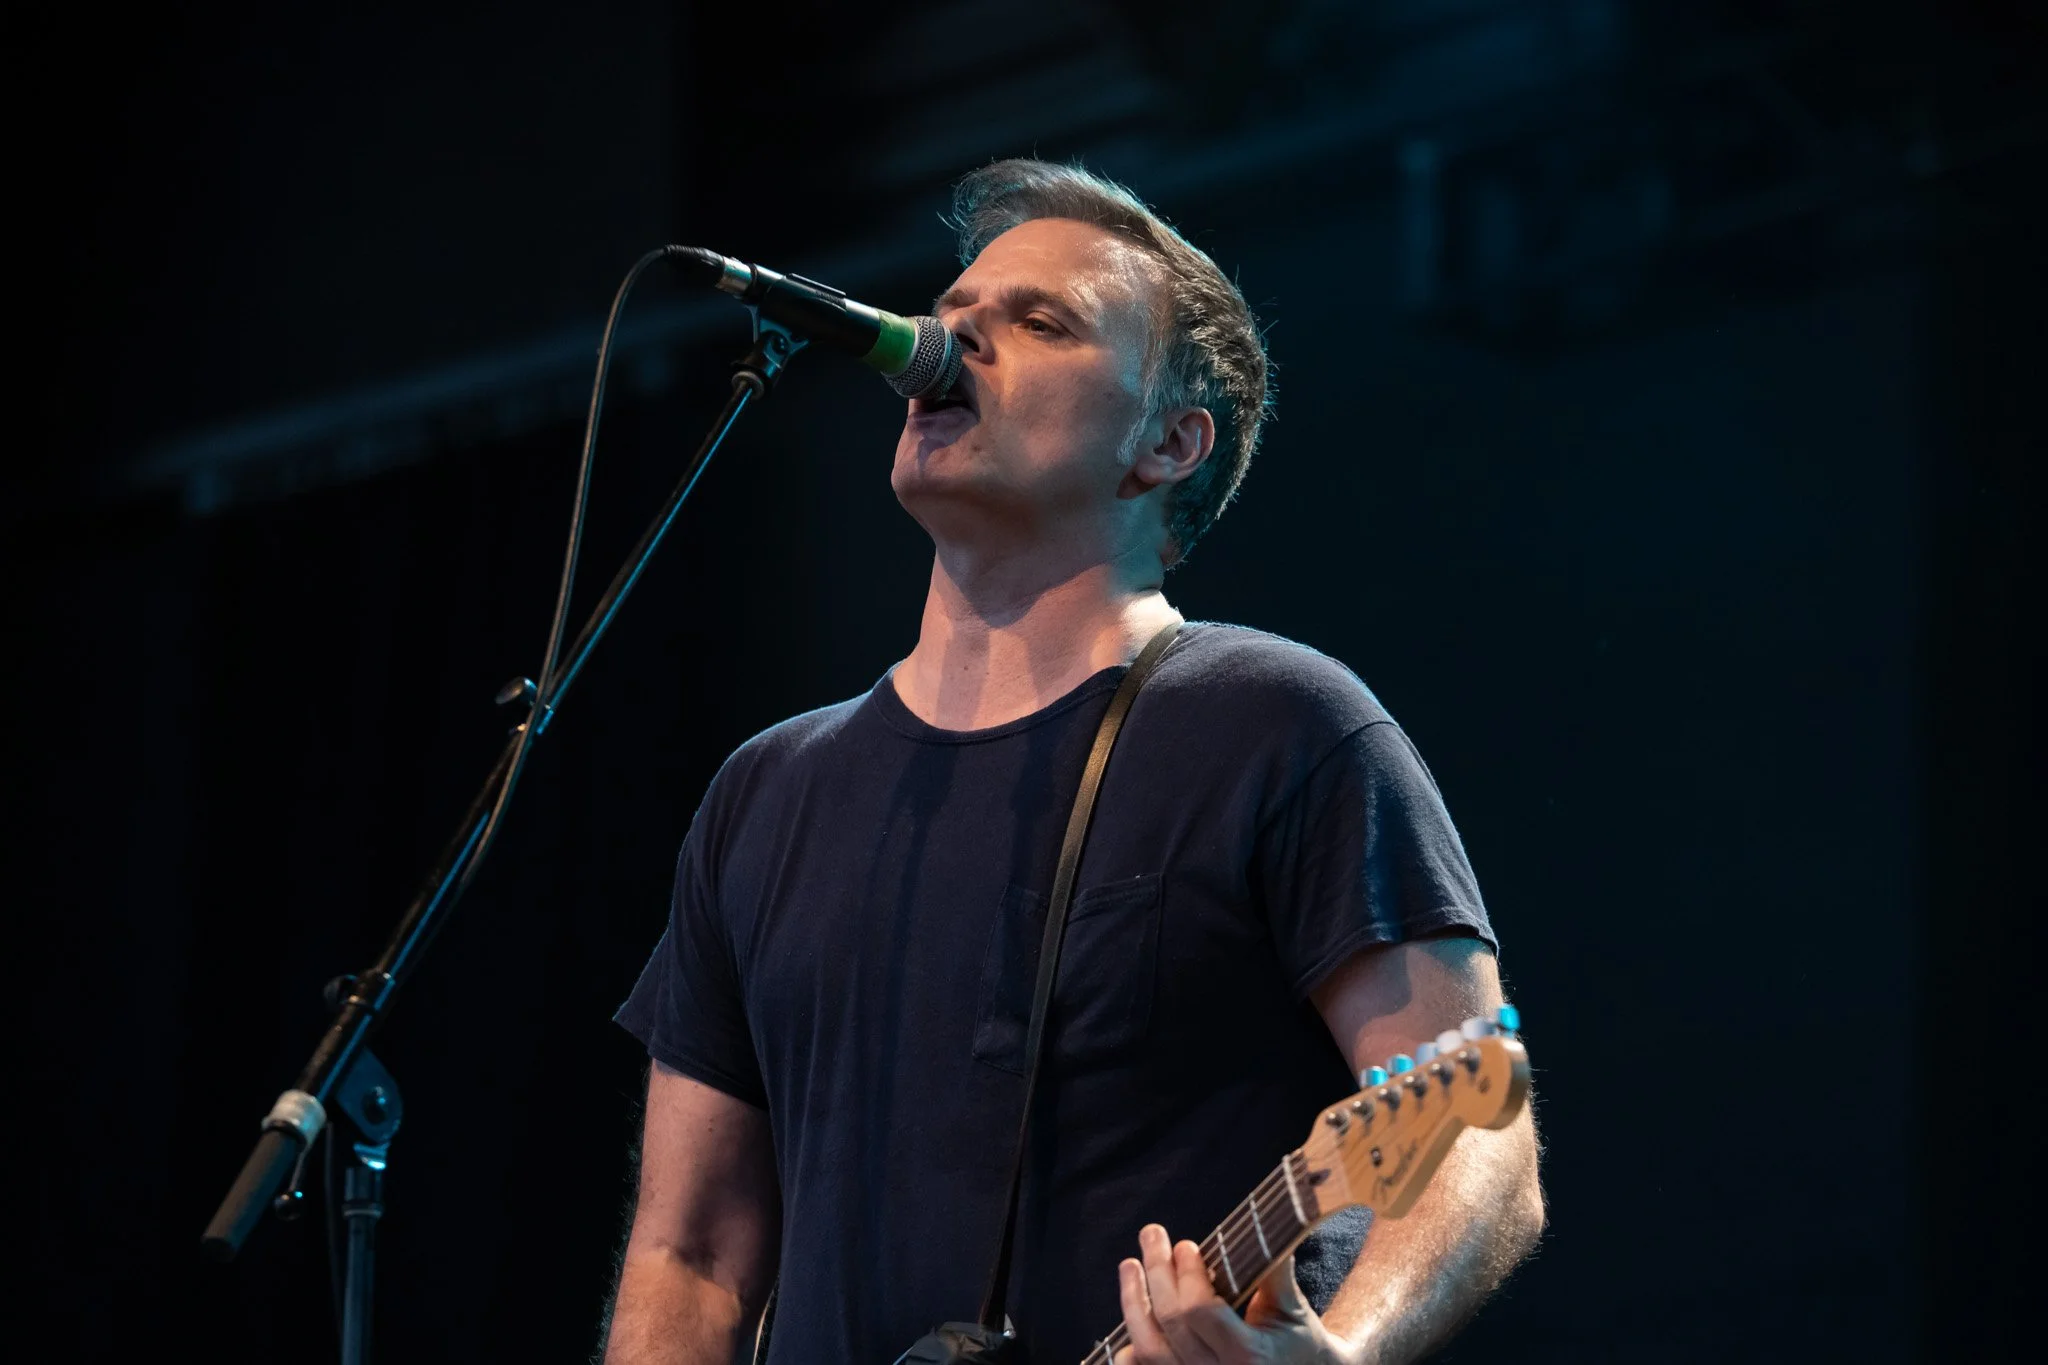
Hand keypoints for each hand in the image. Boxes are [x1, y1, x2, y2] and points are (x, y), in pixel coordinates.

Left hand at [1114, 1223, 1350, 1363]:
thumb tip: (1259, 1221)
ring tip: (1129, 1266)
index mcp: (1249, 1356)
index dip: (1188, 1275)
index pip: (1202, 1312)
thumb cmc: (1298, 1340)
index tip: (1186, 1245)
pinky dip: (1128, 1348)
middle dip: (1156, 1273)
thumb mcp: (1293, 1306)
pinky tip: (1130, 1315)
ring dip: (1132, 1302)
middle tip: (1152, 1235)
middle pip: (1171, 1323)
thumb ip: (1275, 1269)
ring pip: (1149, 1349)